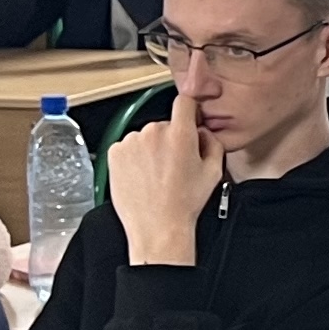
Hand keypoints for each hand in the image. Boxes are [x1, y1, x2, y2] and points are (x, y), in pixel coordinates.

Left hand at [105, 113, 219, 269]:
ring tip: (156, 175)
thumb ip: (213, 143)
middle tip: (173, 165)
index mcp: (181, 134)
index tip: (188, 119)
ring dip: (150, 150)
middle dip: (170, 140)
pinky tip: (142, 177)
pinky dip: (133, 158)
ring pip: (145, 137)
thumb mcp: (213, 173)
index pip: (184, 102)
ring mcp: (132, 142)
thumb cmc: (183, 204)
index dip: (188, 110)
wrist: (157, 227)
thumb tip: (204, 133)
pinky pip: (127, 148)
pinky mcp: (115, 153)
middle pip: (164, 125)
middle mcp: (154, 133)